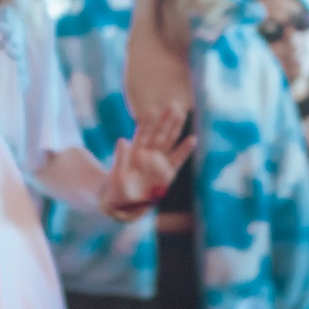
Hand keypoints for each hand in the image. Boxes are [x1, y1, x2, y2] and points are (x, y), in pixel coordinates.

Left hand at [101, 103, 195, 218]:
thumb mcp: (116, 175)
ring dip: (175, 128)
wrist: (125, 204)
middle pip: (158, 133)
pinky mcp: (168, 172)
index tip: (152, 110)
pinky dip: (185, 150)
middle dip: (165, 120)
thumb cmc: (117, 189)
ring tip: (181, 113)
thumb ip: (120, 158)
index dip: (147, 123)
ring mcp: (159, 162)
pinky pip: (178, 159)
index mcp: (135, 152)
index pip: (143, 134)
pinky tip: (192, 139)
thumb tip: (122, 139)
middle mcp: (149, 153)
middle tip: (172, 104)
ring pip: (169, 141)